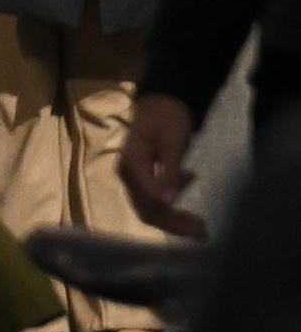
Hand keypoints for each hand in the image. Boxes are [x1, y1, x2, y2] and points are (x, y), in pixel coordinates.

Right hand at [121, 89, 209, 237]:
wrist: (161, 99)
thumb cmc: (168, 117)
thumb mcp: (173, 142)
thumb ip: (169, 172)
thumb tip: (169, 202)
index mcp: (132, 168)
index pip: (150, 205)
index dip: (174, 221)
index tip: (200, 229)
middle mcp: (128, 175)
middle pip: (147, 211)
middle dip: (174, 224)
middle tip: (202, 232)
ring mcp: (133, 175)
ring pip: (149, 206)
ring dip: (173, 217)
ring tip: (198, 222)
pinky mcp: (141, 174)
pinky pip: (152, 197)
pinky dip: (170, 204)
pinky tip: (186, 191)